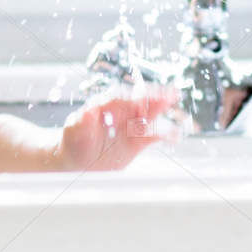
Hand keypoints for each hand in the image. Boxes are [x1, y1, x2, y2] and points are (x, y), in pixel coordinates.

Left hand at [57, 84, 183, 171]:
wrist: (78, 158)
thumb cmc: (74, 140)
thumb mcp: (74, 129)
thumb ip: (82, 121)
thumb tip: (88, 110)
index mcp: (105, 105)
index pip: (120, 97)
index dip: (131, 97)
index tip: (140, 98)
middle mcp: (121, 112)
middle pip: (140, 100)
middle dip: (155, 96)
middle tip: (169, 93)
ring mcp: (131, 126)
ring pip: (150, 115)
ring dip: (162, 109)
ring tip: (176, 107)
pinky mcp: (138, 141)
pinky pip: (154, 135)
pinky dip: (166, 135)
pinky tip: (177, 135)